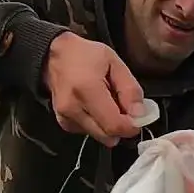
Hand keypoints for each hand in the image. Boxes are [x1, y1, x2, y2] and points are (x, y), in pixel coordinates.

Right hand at [44, 32, 143, 146]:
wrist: (54, 56)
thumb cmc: (86, 56)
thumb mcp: (115, 63)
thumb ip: (130, 90)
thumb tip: (139, 115)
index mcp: (87, 90)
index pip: (114, 125)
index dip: (131, 126)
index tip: (138, 116)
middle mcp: (73, 108)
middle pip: (108, 137)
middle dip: (122, 127)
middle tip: (125, 109)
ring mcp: (66, 118)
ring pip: (100, 137)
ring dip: (109, 125)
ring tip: (107, 103)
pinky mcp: (64, 123)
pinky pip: (90, 132)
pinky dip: (98, 124)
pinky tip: (94, 107)